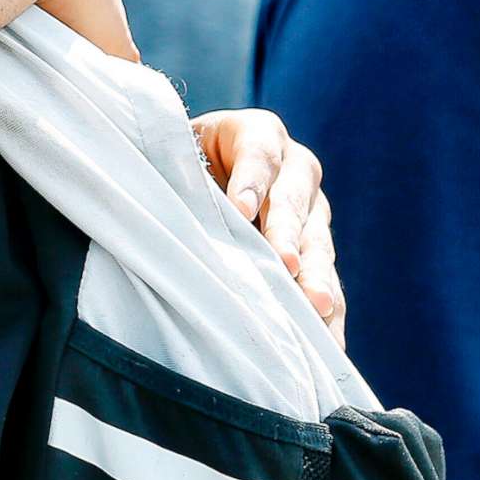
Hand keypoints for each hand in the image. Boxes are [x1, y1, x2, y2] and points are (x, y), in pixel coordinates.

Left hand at [191, 109, 344, 344]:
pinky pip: (326, 282)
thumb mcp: (176, 155)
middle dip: (287, 233)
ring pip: (317, 243)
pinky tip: (327, 343)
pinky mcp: (317, 253)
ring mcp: (312, 213)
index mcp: (258, 136)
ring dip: (317, 276)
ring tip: (318, 306)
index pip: (259, 154)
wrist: (201, 175)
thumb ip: (174, 171)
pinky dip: (326, 313)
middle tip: (285, 262)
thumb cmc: (179, 164)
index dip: (251, 180)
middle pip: (293, 200)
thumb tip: (152, 208)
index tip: (241, 209)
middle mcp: (295, 170)